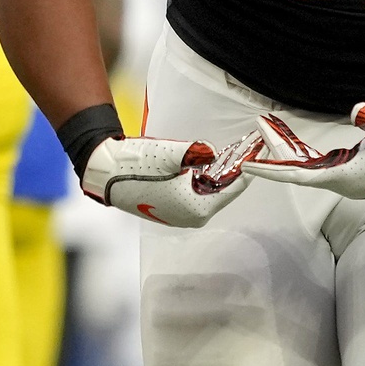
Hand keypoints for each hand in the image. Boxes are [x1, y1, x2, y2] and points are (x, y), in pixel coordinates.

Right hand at [81, 133, 258, 227]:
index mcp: (196, 208)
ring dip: (222, 173)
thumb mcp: (169, 154)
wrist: (107, 173)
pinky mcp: (174, 208)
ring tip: (233, 153)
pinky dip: (208, 178)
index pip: (233, 188)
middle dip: (235, 169)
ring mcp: (183, 214)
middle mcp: (193, 216)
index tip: (258, 152)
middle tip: (247, 148)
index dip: (246, 168)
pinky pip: (200, 192)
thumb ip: (195, 152)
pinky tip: (211, 163)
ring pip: (212, 190)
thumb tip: (213, 152)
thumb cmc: (136, 165)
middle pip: (224, 190)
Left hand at [245, 104, 364, 199]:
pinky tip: (296, 141)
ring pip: (310, 166)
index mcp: (348, 177)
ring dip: (290, 150)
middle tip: (257, 126)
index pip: (299, 176)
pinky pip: (323, 164)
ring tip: (270, 126)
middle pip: (299, 169)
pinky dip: (306, 152)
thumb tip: (360, 111)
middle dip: (275, 150)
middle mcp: (345, 183)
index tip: (248, 167)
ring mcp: (351, 180)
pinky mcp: (358, 173)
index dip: (271, 170)